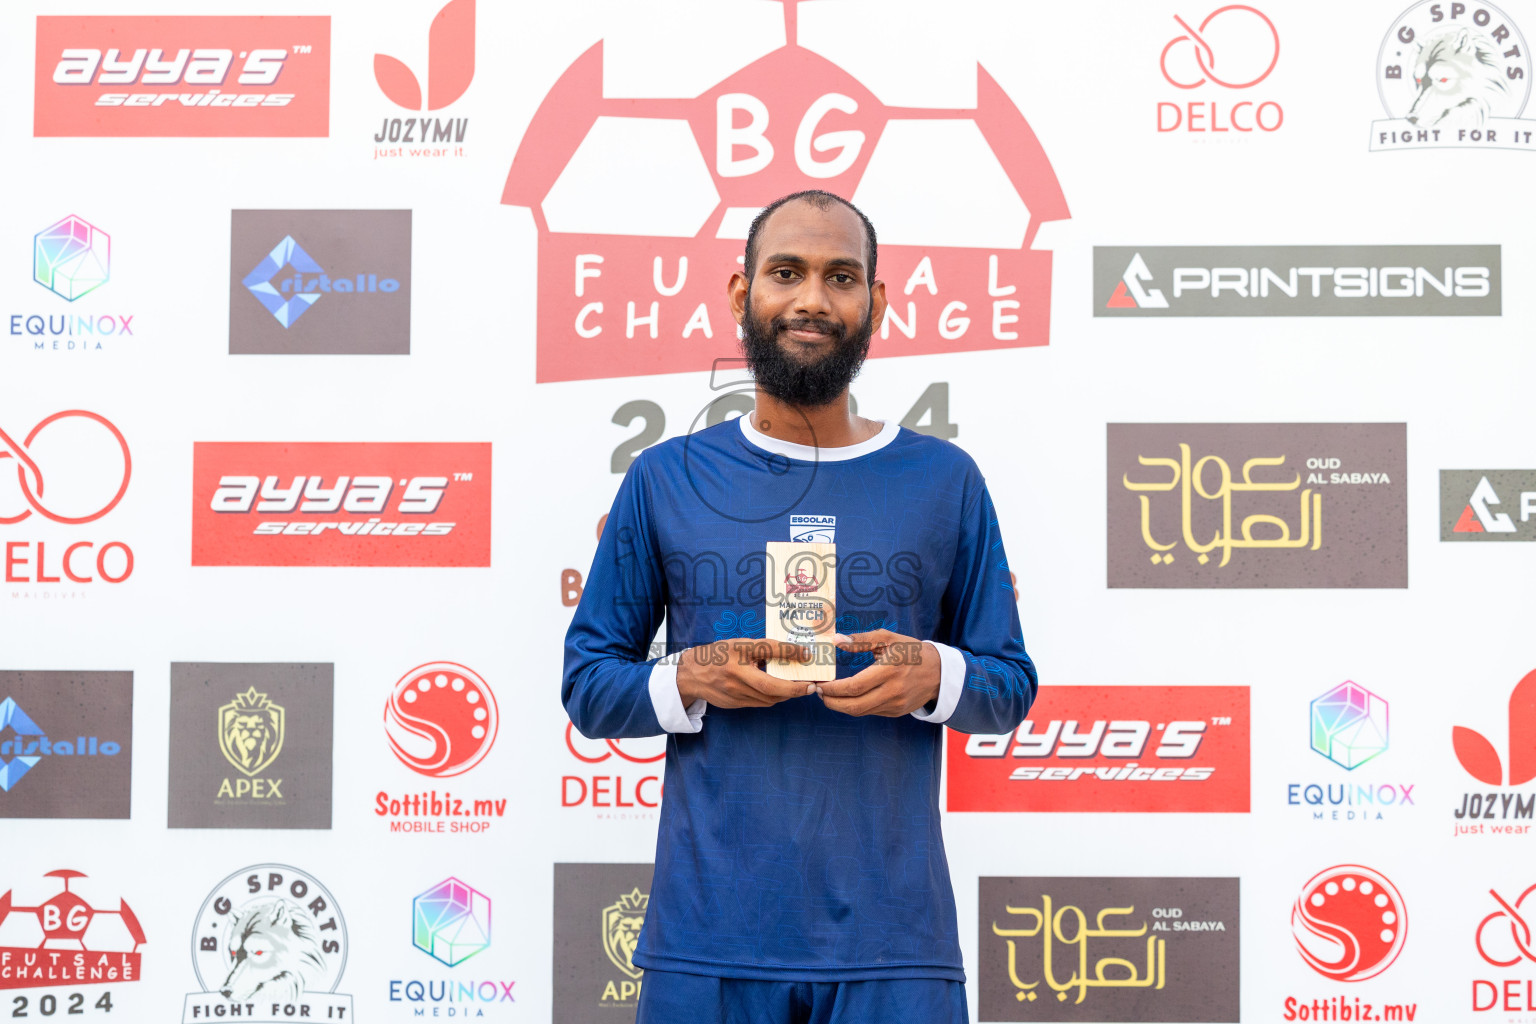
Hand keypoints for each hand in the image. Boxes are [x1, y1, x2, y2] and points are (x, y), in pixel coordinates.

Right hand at [676, 638, 816, 708]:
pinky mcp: (734, 703)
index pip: (767, 648)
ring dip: (786, 695)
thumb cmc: (718, 655)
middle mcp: (735, 672)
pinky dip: (773, 698)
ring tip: (799, 688)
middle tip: (810, 686)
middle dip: (794, 689)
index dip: (789, 651)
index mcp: (737, 650)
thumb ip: (760, 649)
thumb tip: (789, 654)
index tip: (806, 654)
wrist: (691, 675)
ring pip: (768, 698)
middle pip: (770, 685)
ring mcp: (734, 691)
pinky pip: (760, 703)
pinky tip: (780, 692)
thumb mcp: (738, 645)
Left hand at [819, 629, 940, 716]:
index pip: (855, 686)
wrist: (939, 672)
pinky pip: (871, 712)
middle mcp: (892, 691)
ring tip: (829, 695)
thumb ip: (861, 640)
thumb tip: (836, 640)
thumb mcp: (888, 638)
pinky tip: (848, 697)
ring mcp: (895, 704)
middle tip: (819, 692)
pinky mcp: (896, 712)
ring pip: (861, 712)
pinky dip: (856, 706)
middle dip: (831, 702)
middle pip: (854, 706)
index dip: (833, 689)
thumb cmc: (911, 651)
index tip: (820, 684)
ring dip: (841, 706)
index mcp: (889, 670)